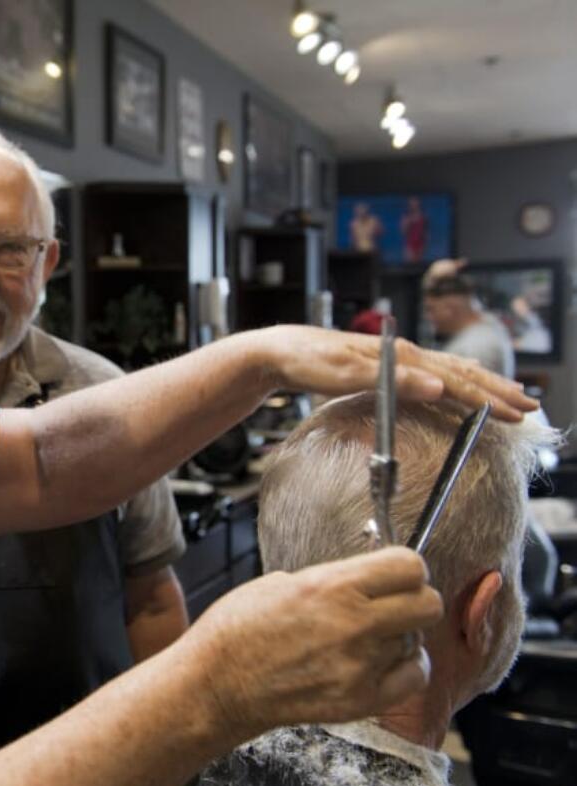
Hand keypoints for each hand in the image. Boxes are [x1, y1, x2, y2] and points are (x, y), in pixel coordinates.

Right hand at [184, 547, 442, 740]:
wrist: (217, 684)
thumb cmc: (237, 629)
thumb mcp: (281, 583)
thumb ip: (331, 580)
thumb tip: (364, 580)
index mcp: (331, 586)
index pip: (409, 565)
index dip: (406, 568)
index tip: (394, 575)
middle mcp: (353, 624)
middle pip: (429, 604)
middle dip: (414, 600)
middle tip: (392, 605)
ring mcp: (360, 666)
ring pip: (416, 641)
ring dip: (398, 636)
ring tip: (365, 640)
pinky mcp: (360, 700)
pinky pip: (414, 677)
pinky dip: (404, 669)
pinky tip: (380, 663)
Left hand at [250, 325, 535, 421]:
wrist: (278, 352)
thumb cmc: (306, 361)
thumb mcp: (344, 373)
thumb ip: (392, 381)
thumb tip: (437, 388)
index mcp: (399, 356)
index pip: (453, 379)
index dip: (486, 397)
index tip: (514, 412)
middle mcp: (402, 354)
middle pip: (459, 372)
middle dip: (496, 390)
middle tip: (530, 407)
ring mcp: (395, 359)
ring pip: (449, 371)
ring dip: (481, 385)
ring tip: (510, 395)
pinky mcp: (384, 367)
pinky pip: (432, 373)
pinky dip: (456, 380)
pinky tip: (463, 384)